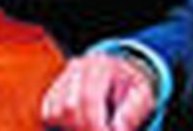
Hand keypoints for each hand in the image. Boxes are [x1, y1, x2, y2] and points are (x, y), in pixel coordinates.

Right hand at [40, 53, 157, 130]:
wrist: (122, 71)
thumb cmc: (133, 86)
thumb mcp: (144, 96)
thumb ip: (133, 112)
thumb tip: (117, 128)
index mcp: (100, 66)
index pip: (88, 98)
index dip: (94, 125)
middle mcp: (76, 68)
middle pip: (68, 108)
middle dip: (84, 130)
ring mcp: (61, 78)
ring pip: (53, 113)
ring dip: (70, 129)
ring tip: (92, 129)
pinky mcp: (53, 90)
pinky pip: (47, 114)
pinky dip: (61, 126)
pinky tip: (78, 128)